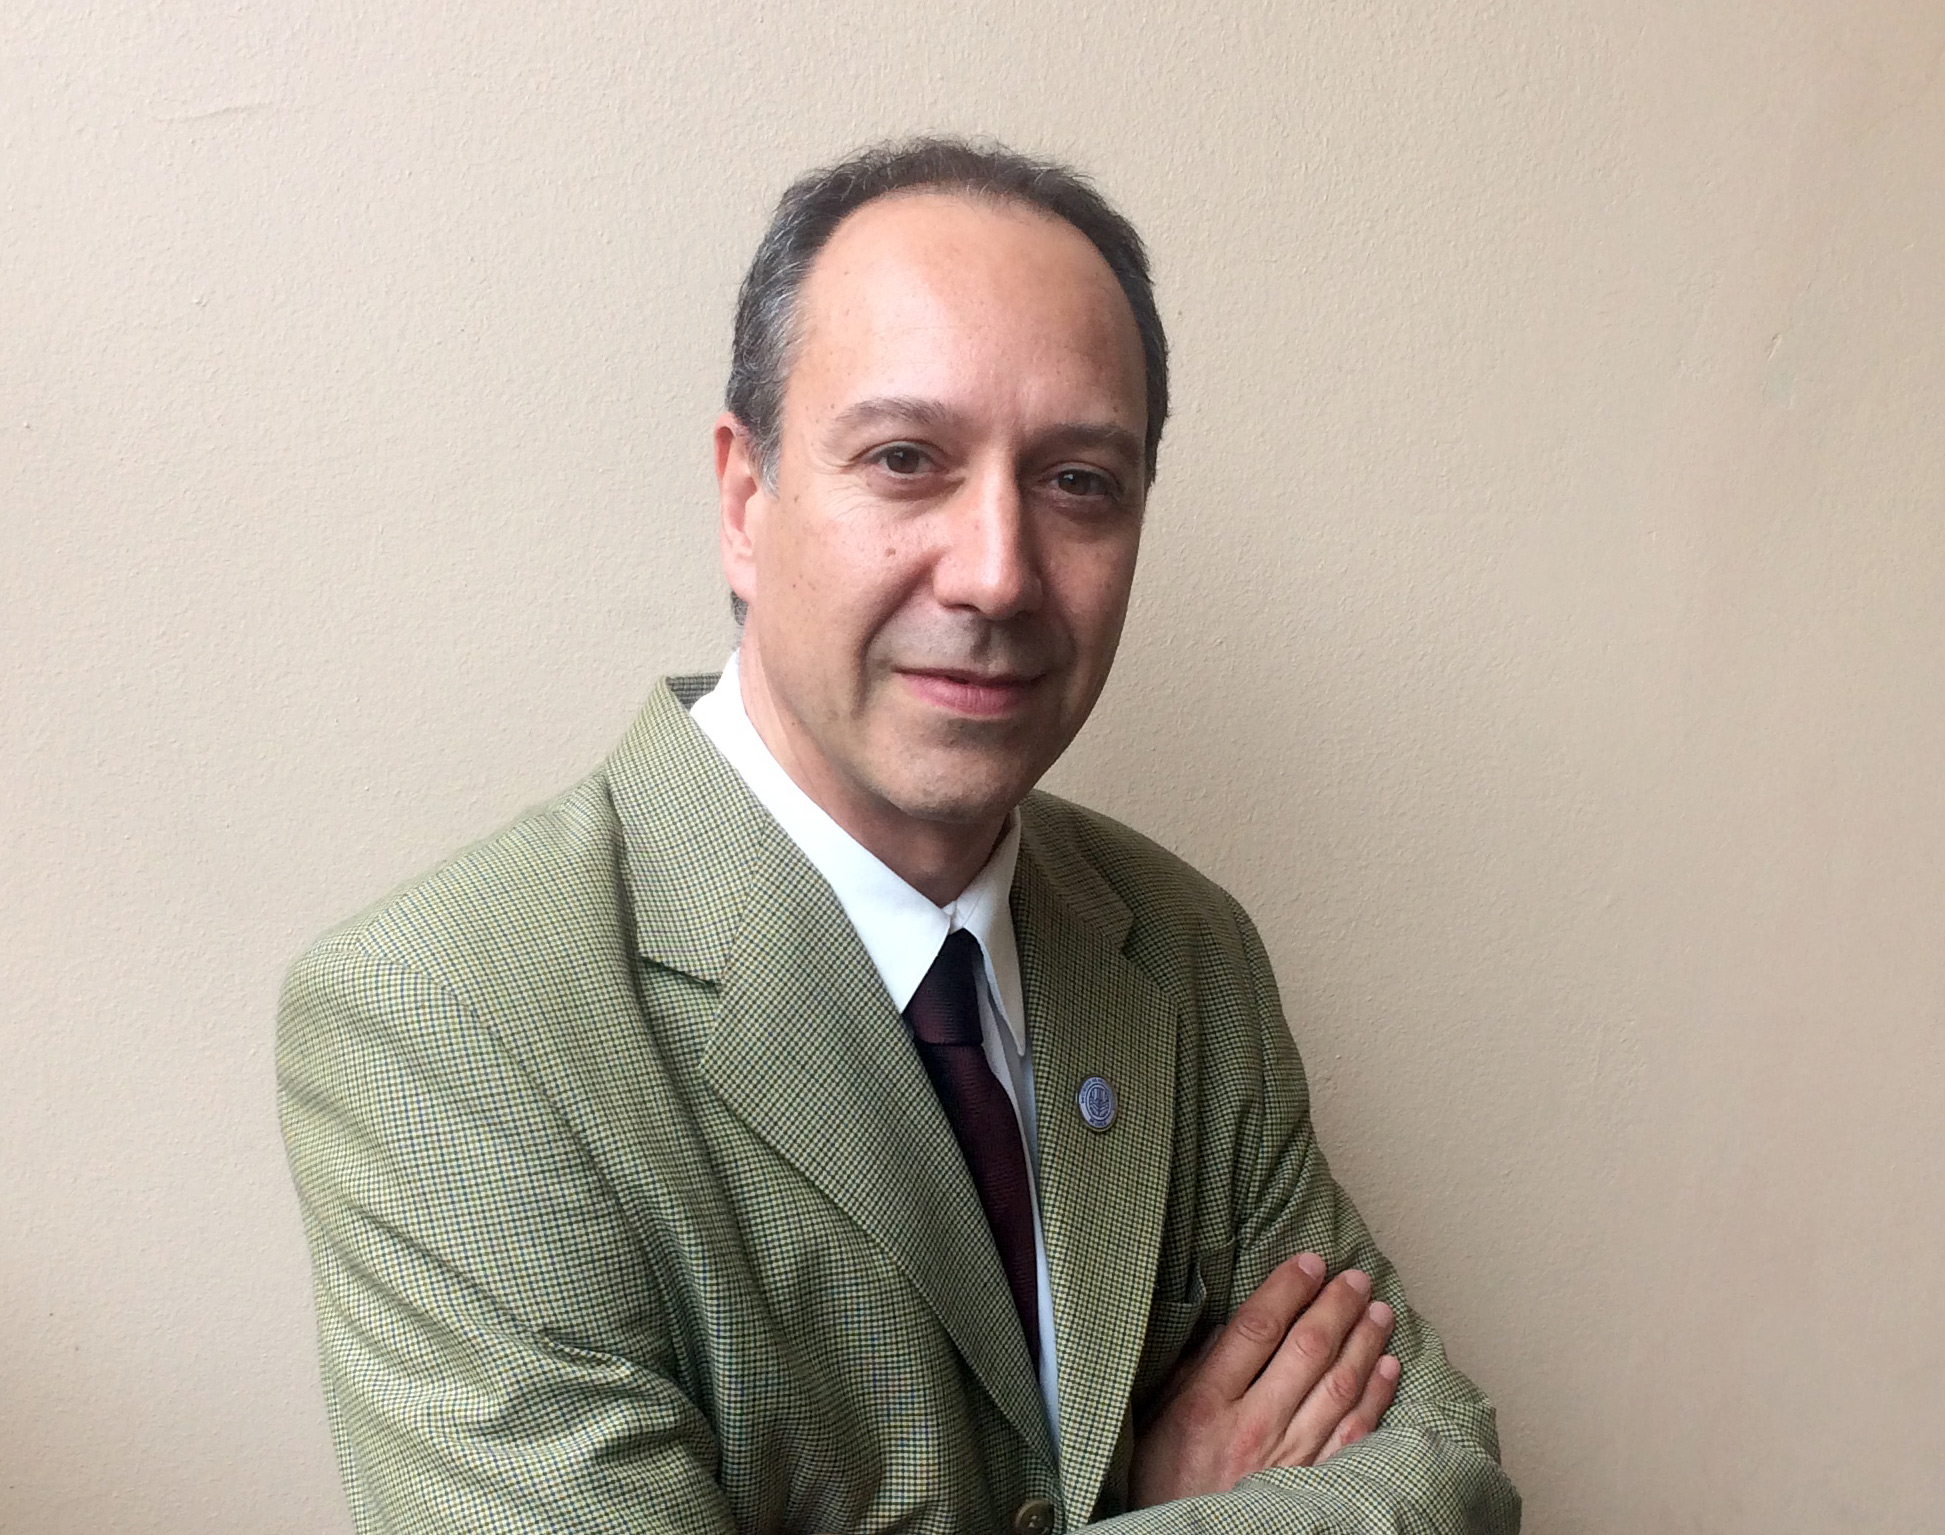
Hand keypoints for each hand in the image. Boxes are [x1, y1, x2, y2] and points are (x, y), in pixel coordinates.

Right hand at [1129, 1252, 1400, 1507]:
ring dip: (1364, 1342)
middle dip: (1336, 1306)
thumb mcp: (1158, 1420)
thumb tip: (1227, 1326)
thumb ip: (1191, 1372)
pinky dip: (1377, 1397)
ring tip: (1380, 1310)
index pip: (1256, 1328)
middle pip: (1306, 1350)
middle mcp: (1251, 1426)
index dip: (1288, 1288)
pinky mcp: (1315, 1485)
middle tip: (1357, 1278)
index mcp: (1205, 1403)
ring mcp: (1288, 1458)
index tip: (1310, 1262)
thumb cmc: (1165, 1482)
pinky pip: (1355, 1434)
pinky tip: (1388, 1367)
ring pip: (1338, 1386)